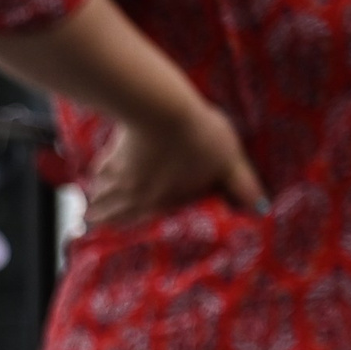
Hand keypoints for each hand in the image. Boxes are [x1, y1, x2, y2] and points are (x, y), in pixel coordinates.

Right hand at [86, 95, 263, 227]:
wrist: (162, 111)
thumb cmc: (199, 138)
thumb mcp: (228, 161)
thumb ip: (241, 184)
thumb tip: (261, 208)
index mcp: (166, 201)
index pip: (145, 222)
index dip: (130, 232)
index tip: (114, 238)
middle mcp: (139, 194)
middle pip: (118, 211)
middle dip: (106, 219)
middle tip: (91, 225)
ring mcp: (123, 172)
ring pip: (106, 191)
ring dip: (98, 201)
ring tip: (89, 208)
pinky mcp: (115, 148)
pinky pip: (102, 167)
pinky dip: (97, 173)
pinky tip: (94, 174)